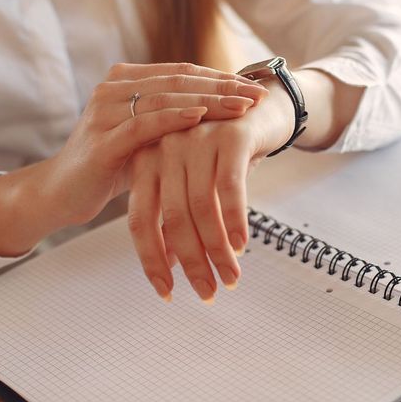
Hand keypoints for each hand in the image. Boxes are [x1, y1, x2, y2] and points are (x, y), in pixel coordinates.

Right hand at [0, 62, 267, 256]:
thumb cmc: (110, 165)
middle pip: (179, 81)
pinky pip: (143, 124)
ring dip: (208, 101)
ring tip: (242, 106)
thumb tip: (221, 111)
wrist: (62, 192)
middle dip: (223, 87)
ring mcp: (105, 111)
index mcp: (125, 81)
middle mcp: (114, 88)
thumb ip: (171, 118)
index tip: (254, 88)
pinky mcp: (102, 139)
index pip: (182, 73)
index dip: (220, 78)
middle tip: (258, 94)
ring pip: (166, 98)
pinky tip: (202, 116)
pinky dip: (174, 119)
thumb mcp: (145, 136)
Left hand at [126, 77, 294, 302]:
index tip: (167, 292)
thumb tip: (168, 262)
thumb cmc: (223, 153)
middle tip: (207, 292)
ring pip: (201, 206)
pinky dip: (235, 221)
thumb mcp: (195, 182)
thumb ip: (177, 216)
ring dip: (216, 249)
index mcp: (147, 161)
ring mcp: (196, 139)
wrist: (260, 108)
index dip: (151, 260)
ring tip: (230, 277)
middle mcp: (166, 148)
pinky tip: (241, 246)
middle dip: (190, 262)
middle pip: (170, 217)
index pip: (140, 219)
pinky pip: (229, 187)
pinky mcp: (229, 136)